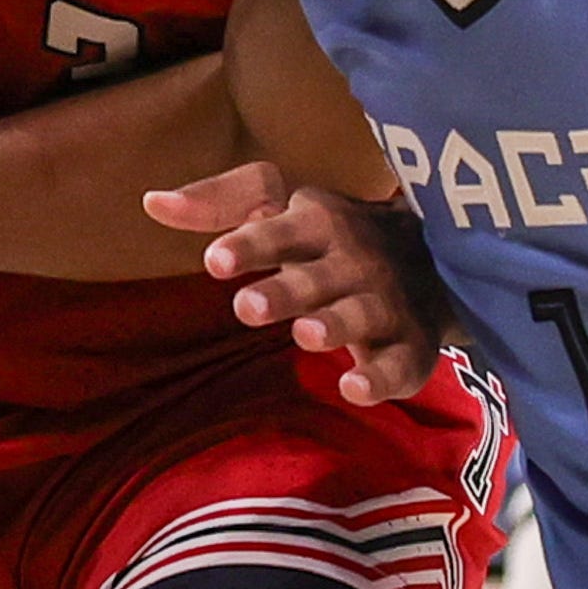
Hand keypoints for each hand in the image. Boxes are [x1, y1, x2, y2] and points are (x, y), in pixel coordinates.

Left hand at [150, 162, 449, 406]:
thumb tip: (151, 202)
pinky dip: (381, 377)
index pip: (282, 229)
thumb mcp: (283, 207)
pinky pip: (398, 363)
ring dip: (334, 325)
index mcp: (318, 223)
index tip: (214, 261)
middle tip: (247, 308)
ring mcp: (385, 304)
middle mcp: (353, 261)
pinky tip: (356, 386)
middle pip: (317, 276)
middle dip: (286, 291)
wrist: (436, 258)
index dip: (251, 244)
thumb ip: (222, 202)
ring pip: (359, 315)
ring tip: (305, 334)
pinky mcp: (410, 347)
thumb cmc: (332, 237)